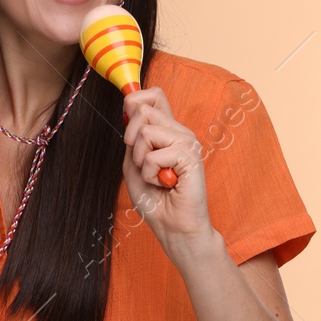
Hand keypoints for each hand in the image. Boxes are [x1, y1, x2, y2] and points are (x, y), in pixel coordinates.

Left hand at [120, 87, 214, 257]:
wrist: (172, 226)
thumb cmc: (155, 198)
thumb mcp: (133, 163)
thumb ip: (132, 137)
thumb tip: (131, 108)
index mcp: (167, 130)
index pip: (154, 95)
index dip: (134, 102)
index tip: (130, 131)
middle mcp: (180, 131)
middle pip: (144, 109)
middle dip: (131, 139)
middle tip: (143, 163)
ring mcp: (187, 141)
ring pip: (146, 131)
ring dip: (141, 159)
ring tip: (155, 175)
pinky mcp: (190, 155)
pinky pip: (153, 154)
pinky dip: (150, 173)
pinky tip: (164, 182)